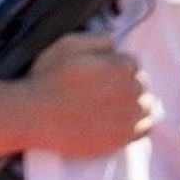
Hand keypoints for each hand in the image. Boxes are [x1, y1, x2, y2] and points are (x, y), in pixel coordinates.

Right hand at [26, 33, 155, 155]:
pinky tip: (122, 120)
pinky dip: (138, 124)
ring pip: (146, 107)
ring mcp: (127, 118)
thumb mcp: (68, 45)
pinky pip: (145, 129)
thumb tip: (115, 39)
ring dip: (134, 103)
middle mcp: (129, 93)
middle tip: (104, 89)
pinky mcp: (120, 139)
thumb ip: (98, 39)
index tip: (103, 72)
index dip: (117, 65)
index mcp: (119, 68)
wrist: (33, 117)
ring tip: (112, 105)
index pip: (133, 63)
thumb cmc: (48, 80)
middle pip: (141, 84)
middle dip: (126, 83)